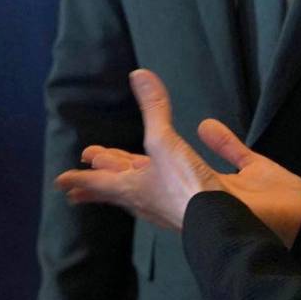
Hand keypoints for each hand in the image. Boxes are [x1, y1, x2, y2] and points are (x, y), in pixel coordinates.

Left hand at [58, 70, 300, 244]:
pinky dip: (210, 142)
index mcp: (139, 191)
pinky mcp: (222, 189)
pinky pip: (209, 162)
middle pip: (126, 185)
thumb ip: (153, 111)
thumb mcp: (164, 145)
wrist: (240, 224)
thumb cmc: (191, 191)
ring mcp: (190, 197)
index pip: (102, 184)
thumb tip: (139, 75)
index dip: (82, 180)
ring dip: (143, 172)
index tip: (61, 182)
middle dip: (108, 174)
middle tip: (90, 164)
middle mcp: (159, 198)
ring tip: (133, 163)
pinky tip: (209, 126)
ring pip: (158, 185)